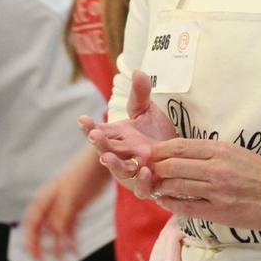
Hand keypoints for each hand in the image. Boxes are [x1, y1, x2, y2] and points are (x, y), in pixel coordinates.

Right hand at [21, 145, 112, 260]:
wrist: (101, 161)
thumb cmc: (82, 172)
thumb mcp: (70, 194)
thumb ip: (61, 214)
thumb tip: (54, 234)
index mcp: (44, 198)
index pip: (31, 223)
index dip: (30, 240)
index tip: (34, 256)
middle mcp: (50, 205)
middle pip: (40, 230)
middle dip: (41, 248)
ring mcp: (62, 208)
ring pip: (55, 233)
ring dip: (58, 248)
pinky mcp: (75, 210)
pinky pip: (70, 230)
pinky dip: (72, 242)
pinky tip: (76, 253)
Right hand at [80, 70, 177, 198]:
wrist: (178, 157)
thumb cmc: (157, 134)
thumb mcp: (147, 111)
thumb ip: (140, 93)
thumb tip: (137, 71)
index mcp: (115, 137)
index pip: (96, 132)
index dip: (87, 127)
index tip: (82, 119)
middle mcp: (120, 155)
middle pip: (104, 150)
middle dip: (97, 144)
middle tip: (93, 136)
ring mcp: (133, 172)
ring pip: (119, 171)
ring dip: (113, 165)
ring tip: (107, 157)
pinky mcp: (149, 185)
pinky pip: (142, 188)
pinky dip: (140, 182)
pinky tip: (143, 170)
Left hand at [148, 138, 260, 228]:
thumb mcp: (234, 152)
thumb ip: (207, 152)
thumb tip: (178, 154)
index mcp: (219, 150)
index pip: (177, 146)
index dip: (157, 151)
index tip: (149, 154)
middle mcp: (216, 168)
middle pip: (170, 165)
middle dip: (155, 168)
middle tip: (149, 172)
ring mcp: (217, 191)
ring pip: (175, 186)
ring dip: (161, 186)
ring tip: (156, 186)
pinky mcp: (219, 211)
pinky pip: (186, 207)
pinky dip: (171, 203)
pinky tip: (166, 200)